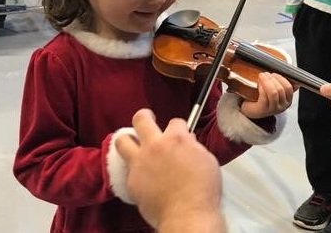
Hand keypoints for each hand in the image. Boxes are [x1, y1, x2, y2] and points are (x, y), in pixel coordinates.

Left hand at [115, 110, 223, 230]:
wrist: (187, 214)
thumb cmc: (203, 190)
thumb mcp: (208, 160)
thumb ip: (194, 147)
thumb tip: (188, 143)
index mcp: (177, 139)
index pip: (175, 122)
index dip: (179, 128)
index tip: (180, 134)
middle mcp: (155, 146)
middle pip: (141, 119)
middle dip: (145, 116)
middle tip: (148, 119)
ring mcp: (140, 162)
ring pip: (122, 140)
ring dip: (128, 139)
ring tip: (134, 142)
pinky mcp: (132, 180)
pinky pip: (128, 168)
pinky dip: (134, 168)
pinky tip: (142, 173)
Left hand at [240, 72, 293, 118]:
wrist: (252, 110)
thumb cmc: (263, 98)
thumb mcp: (275, 91)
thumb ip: (281, 84)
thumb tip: (285, 75)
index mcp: (288, 101)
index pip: (289, 88)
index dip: (281, 78)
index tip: (273, 74)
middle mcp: (282, 106)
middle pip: (280, 89)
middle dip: (272, 78)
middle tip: (265, 74)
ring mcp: (273, 109)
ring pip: (273, 93)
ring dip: (267, 81)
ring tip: (261, 76)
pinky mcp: (263, 110)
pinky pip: (264, 96)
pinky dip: (261, 87)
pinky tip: (258, 84)